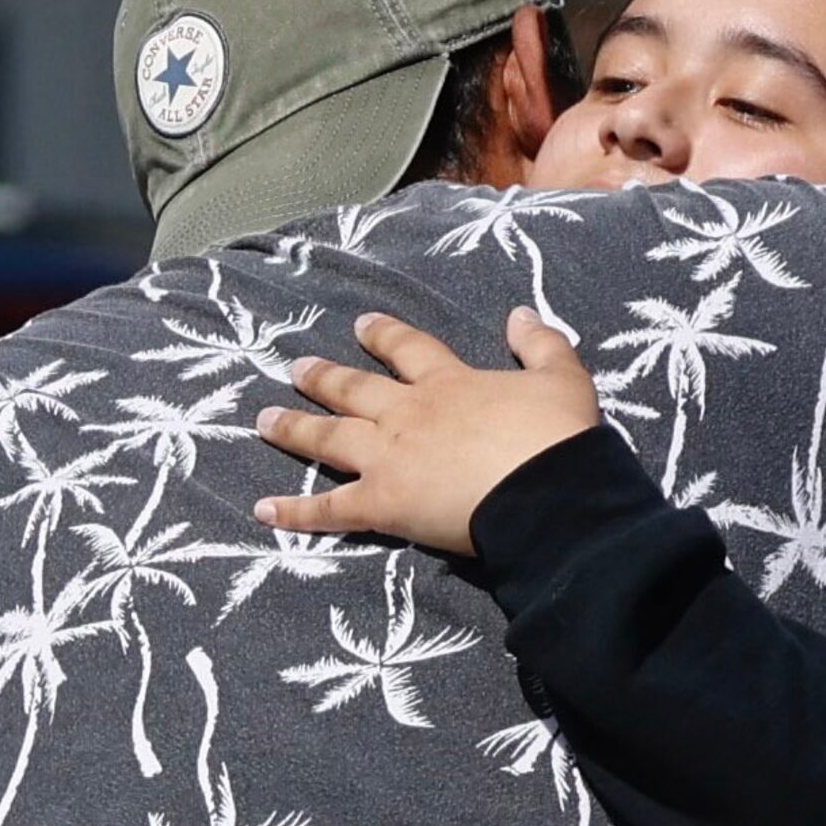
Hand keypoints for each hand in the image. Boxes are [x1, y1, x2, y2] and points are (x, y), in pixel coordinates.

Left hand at [254, 307, 601, 555]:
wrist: (545, 492)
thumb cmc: (556, 437)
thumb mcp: (562, 378)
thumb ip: (541, 344)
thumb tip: (521, 314)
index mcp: (448, 384)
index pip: (409, 350)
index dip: (384, 335)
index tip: (362, 325)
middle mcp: (407, 414)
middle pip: (354, 390)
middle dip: (323, 378)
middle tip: (296, 368)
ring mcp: (388, 458)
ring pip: (329, 438)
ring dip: (294, 428)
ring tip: (263, 420)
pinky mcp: (381, 504)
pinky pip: (329, 509)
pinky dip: (295, 512)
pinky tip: (262, 511)